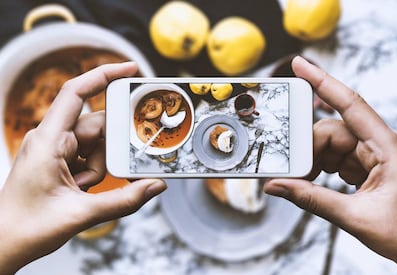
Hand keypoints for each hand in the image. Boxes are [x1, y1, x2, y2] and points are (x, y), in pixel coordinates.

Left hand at [0, 63, 166, 274]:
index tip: (131, 69)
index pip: (76, 92)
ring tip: (88, 190)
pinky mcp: (61, 162)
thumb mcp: (80, 213)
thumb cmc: (26, 226)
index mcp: (48, 140)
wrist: (5, 244)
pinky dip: (97, 172)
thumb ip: (123, 200)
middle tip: (124, 165)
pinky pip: (90, 157)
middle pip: (97, 126)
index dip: (104, 75)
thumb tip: (155, 185)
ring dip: (102, 167)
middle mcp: (52, 139)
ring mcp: (57, 150)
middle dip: (112, 148)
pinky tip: (87, 190)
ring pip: (96, 145)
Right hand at [264, 56, 396, 272]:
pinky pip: (334, 156)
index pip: (350, 104)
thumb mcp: (354, 216)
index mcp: (386, 146)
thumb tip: (278, 186)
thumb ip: (312, 199)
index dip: (323, 81)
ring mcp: (371, 153)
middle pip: (331, 129)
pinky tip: (317, 181)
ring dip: (314, 161)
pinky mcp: (364, 164)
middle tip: (293, 171)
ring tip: (306, 182)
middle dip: (309, 149)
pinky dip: (320, 167)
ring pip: (329, 143)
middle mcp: (379, 143)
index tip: (300, 64)